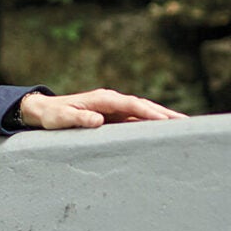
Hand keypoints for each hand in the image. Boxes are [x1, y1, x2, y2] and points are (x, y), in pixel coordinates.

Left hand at [20, 89, 186, 129]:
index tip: (164, 120)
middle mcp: (111, 100)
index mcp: (103, 99)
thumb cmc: (52, 116)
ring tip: (183, 126)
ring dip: (161, 117)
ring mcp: (113, 107)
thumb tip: (98, 120)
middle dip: (164, 114)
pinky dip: (150, 123)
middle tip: (186, 123)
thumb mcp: (61, 118)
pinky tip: (163, 131)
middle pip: (143, 106)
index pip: (131, 105)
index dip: (148, 112)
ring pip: (142, 111)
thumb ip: (79, 118)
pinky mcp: (113, 115)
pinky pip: (135, 118)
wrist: (45, 110)